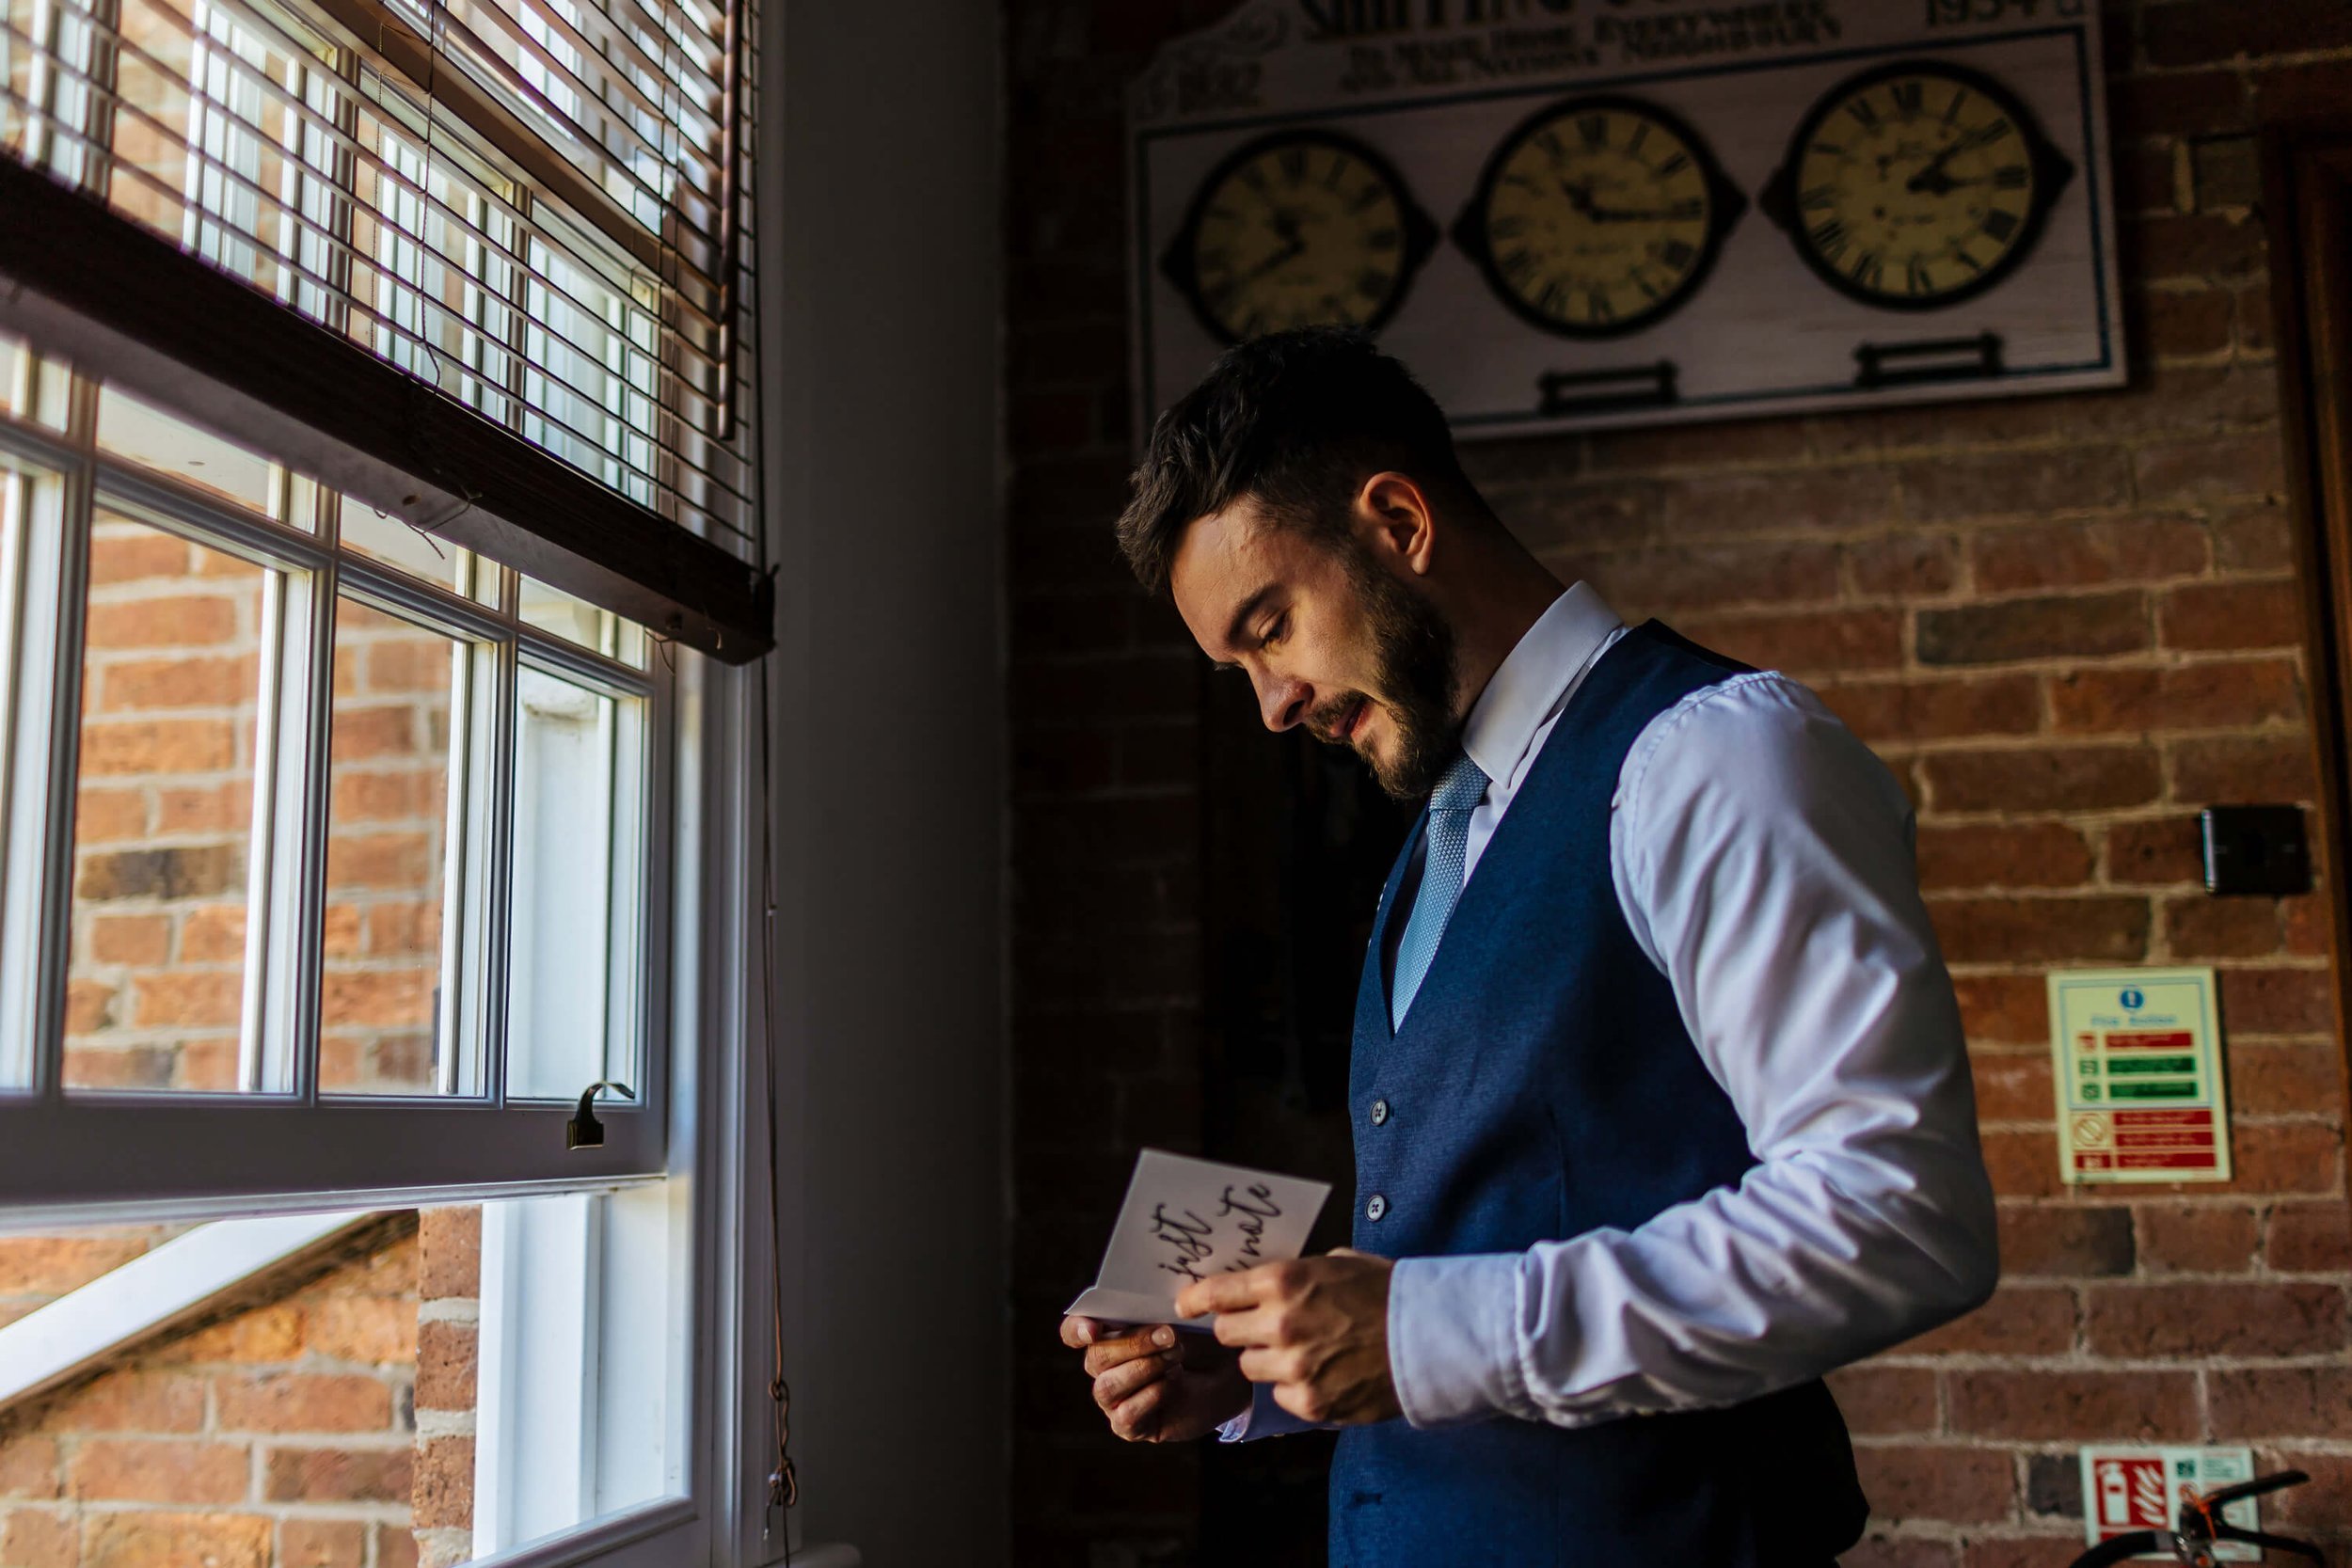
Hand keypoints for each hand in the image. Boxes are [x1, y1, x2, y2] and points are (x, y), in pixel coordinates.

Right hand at [1061, 1315, 1249, 1442]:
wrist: (1227, 1373)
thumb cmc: (1201, 1338)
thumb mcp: (1183, 1317)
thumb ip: (1159, 1311)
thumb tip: (1152, 1309)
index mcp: (1107, 1333)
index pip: (1073, 1331)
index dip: (1077, 1330)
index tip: (1094, 1330)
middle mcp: (1104, 1367)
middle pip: (1096, 1357)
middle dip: (1133, 1344)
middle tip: (1170, 1336)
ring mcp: (1114, 1398)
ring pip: (1107, 1386)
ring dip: (1144, 1369)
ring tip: (1177, 1359)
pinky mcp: (1130, 1426)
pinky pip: (1126, 1415)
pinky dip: (1151, 1397)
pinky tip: (1174, 1385)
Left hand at [1173, 1250, 1400, 1424]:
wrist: (1429, 1336)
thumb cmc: (1385, 1292)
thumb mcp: (1335, 1263)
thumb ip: (1293, 1275)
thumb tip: (1259, 1284)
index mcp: (1283, 1281)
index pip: (1217, 1292)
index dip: (1195, 1299)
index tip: (1185, 1303)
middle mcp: (1280, 1324)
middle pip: (1227, 1333)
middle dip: (1240, 1328)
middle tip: (1262, 1327)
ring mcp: (1293, 1367)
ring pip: (1250, 1366)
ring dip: (1267, 1358)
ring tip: (1303, 1351)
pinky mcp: (1309, 1402)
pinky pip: (1280, 1393)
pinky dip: (1294, 1386)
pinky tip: (1323, 1373)